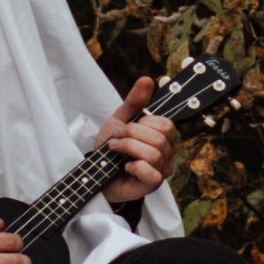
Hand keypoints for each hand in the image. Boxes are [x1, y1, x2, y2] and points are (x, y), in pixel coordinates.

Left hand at [98, 75, 176, 205]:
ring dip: (128, 148)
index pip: (166, 124)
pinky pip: (150, 172)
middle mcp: (167, 154)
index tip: (123, 128)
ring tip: (116, 150)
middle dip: (131, 135)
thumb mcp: (119, 120)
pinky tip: (125, 167)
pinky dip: (134, 166)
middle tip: (116, 139)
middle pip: (160, 138)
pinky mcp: (152, 185)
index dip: (141, 124)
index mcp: (164, 137)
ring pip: (154, 154)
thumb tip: (147, 79)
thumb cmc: (110, 149)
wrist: (95, 172)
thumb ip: (134, 102)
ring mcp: (161, 171)